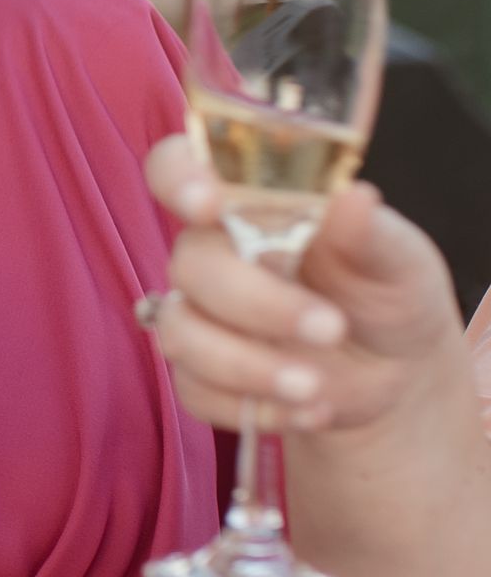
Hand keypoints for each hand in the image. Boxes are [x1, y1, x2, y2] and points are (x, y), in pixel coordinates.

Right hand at [143, 136, 466, 435]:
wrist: (396, 374)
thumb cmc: (389, 294)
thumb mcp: (400, 261)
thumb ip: (370, 233)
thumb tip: (353, 198)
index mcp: (251, 204)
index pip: (178, 166)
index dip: (177, 178)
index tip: (208, 206)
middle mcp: (215, 253)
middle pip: (190, 263)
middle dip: (256, 302)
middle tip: (330, 328)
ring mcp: (202, 315)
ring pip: (180, 334)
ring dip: (247, 367)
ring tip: (317, 388)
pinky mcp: (202, 374)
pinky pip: (194, 391)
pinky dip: (254, 408)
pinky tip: (310, 410)